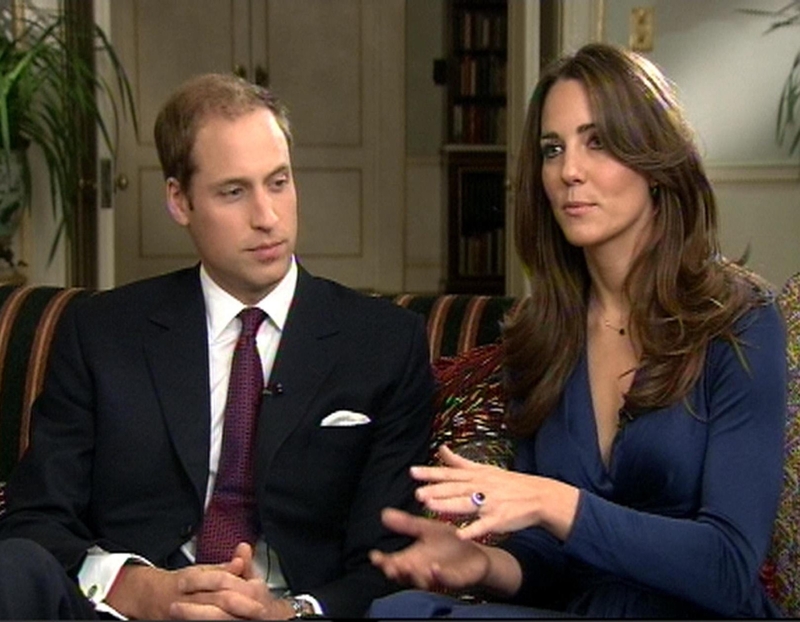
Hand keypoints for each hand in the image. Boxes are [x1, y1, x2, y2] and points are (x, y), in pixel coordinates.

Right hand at [106, 543, 293, 619]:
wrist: (150, 598)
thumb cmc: (181, 584)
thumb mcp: (200, 570)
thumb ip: (223, 567)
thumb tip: (242, 558)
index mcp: (192, 579)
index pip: (219, 580)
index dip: (240, 585)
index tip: (258, 589)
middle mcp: (187, 597)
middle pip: (218, 600)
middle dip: (241, 606)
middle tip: (260, 609)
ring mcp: (184, 614)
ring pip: (211, 616)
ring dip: (232, 616)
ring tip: (249, 618)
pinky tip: (233, 621)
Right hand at [369, 507, 490, 590]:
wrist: (476, 552)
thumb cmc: (448, 542)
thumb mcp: (426, 528)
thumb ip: (407, 523)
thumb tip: (384, 513)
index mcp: (412, 557)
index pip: (393, 561)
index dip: (383, 560)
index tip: (375, 555)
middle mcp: (421, 569)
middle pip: (404, 574)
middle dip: (396, 571)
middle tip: (390, 566)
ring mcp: (436, 576)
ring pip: (421, 580)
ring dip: (414, 575)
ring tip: (409, 567)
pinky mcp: (454, 579)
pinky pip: (445, 580)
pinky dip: (439, 575)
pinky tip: (434, 568)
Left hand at [412, 445, 579, 540]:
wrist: (538, 496)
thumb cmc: (508, 483)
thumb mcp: (484, 468)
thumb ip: (459, 461)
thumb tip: (441, 448)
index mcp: (476, 475)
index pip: (450, 473)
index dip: (431, 472)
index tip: (413, 472)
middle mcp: (481, 486)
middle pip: (456, 488)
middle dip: (436, 490)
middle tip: (418, 494)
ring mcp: (490, 503)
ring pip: (466, 504)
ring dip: (448, 506)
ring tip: (430, 507)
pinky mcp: (499, 519)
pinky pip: (484, 525)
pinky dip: (473, 529)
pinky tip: (460, 534)